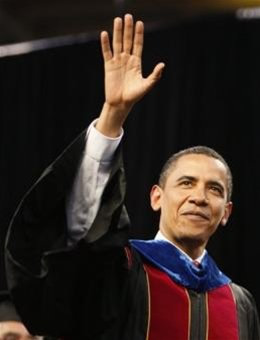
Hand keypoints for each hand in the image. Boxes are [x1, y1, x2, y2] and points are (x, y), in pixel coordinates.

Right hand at [97, 14, 164, 136]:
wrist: (120, 103)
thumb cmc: (134, 95)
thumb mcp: (146, 85)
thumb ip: (155, 75)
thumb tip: (162, 65)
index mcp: (136, 62)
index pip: (138, 44)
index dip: (139, 34)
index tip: (140, 23)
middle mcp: (127, 59)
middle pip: (128, 41)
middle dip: (128, 29)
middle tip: (128, 16)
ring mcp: (117, 62)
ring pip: (117, 44)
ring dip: (117, 32)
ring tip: (118, 20)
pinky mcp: (108, 66)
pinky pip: (107, 53)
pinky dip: (105, 44)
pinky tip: (105, 34)